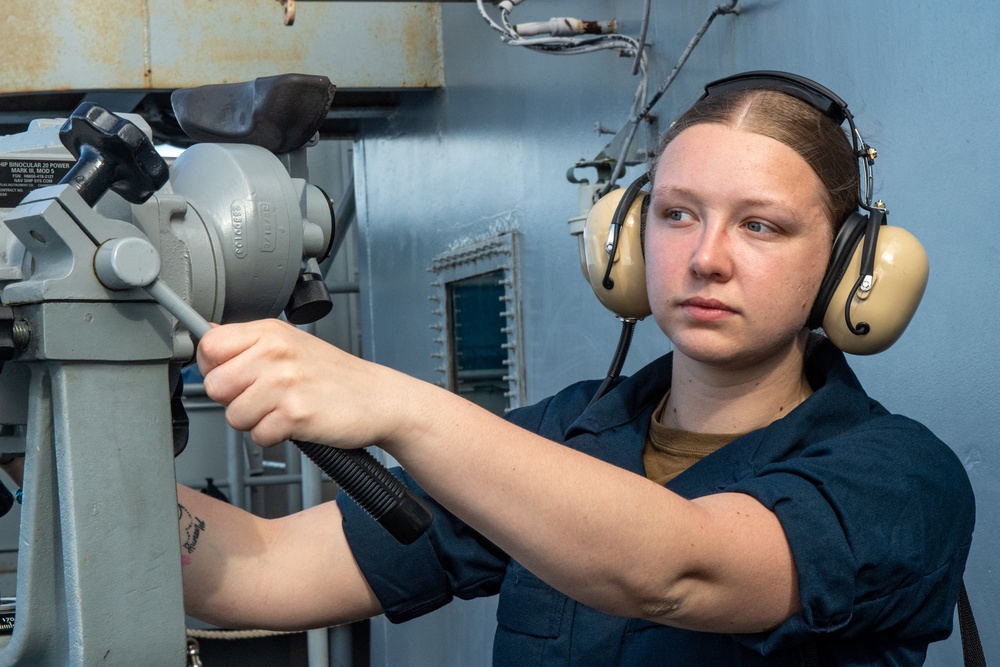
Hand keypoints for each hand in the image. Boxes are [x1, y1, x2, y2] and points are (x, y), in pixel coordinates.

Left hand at [197, 319, 411, 448]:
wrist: (378, 398)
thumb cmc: (335, 375)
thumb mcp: (291, 343)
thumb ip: (248, 342)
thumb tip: (207, 336)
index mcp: (270, 332)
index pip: (208, 347)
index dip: (214, 368)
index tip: (233, 375)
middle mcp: (276, 353)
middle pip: (214, 386)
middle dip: (234, 400)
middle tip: (264, 397)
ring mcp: (285, 383)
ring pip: (233, 416)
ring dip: (255, 422)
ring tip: (283, 409)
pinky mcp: (295, 414)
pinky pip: (258, 436)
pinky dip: (275, 437)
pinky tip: (295, 422)